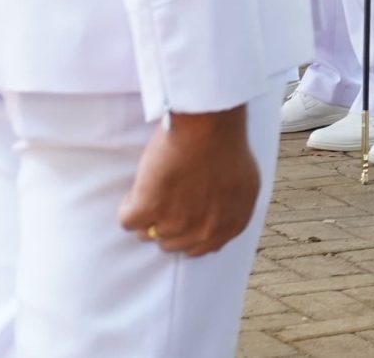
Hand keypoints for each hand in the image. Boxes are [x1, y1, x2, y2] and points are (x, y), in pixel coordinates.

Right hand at [116, 107, 259, 256]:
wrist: (208, 125)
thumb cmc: (227, 145)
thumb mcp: (246, 185)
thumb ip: (231, 213)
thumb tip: (214, 227)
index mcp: (228, 227)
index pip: (198, 249)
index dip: (186, 229)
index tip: (182, 210)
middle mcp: (202, 232)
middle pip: (170, 244)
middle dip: (166, 221)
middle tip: (169, 192)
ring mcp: (175, 224)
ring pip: (146, 233)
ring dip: (147, 212)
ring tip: (158, 183)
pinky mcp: (148, 210)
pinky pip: (127, 221)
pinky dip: (129, 204)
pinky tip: (143, 184)